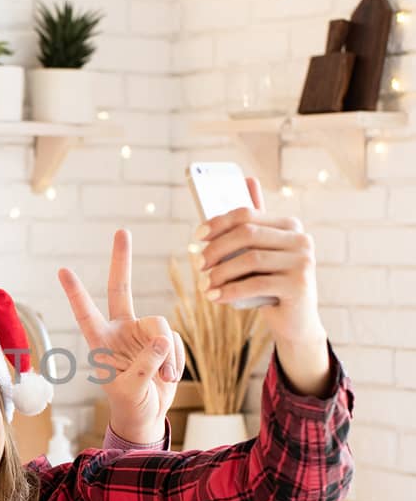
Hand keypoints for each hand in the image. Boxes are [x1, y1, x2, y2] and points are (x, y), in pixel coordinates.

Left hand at [58, 229, 184, 443]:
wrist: (147, 413)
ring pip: (161, 326)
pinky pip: (175, 341)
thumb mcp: (131, 389)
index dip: (76, 293)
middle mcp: (120, 329)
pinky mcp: (164, 339)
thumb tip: (163, 339)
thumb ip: (145, 364)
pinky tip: (169, 376)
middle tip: (122, 231)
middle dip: (122, 260)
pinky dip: (176, 360)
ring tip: (163, 378)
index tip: (63, 270)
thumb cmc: (129, 402)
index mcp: (100, 341)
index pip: (86, 313)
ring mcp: (143, 332)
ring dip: (167, 355)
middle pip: (120, 288)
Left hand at [197, 176, 330, 396]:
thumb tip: (248, 179)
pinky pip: (256, 284)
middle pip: (247, 234)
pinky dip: (230, 291)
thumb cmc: (270, 284)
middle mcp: (301, 240)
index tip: (197, 236)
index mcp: (290, 225)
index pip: (247, 214)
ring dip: (220, 273)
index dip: (218, 222)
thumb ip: (253, 224)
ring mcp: (303, 262)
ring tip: (205, 286)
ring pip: (250, 259)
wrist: (295, 321)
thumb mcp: (260, 254)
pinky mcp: (300, 285)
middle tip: (199, 264)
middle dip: (216, 248)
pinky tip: (215, 298)